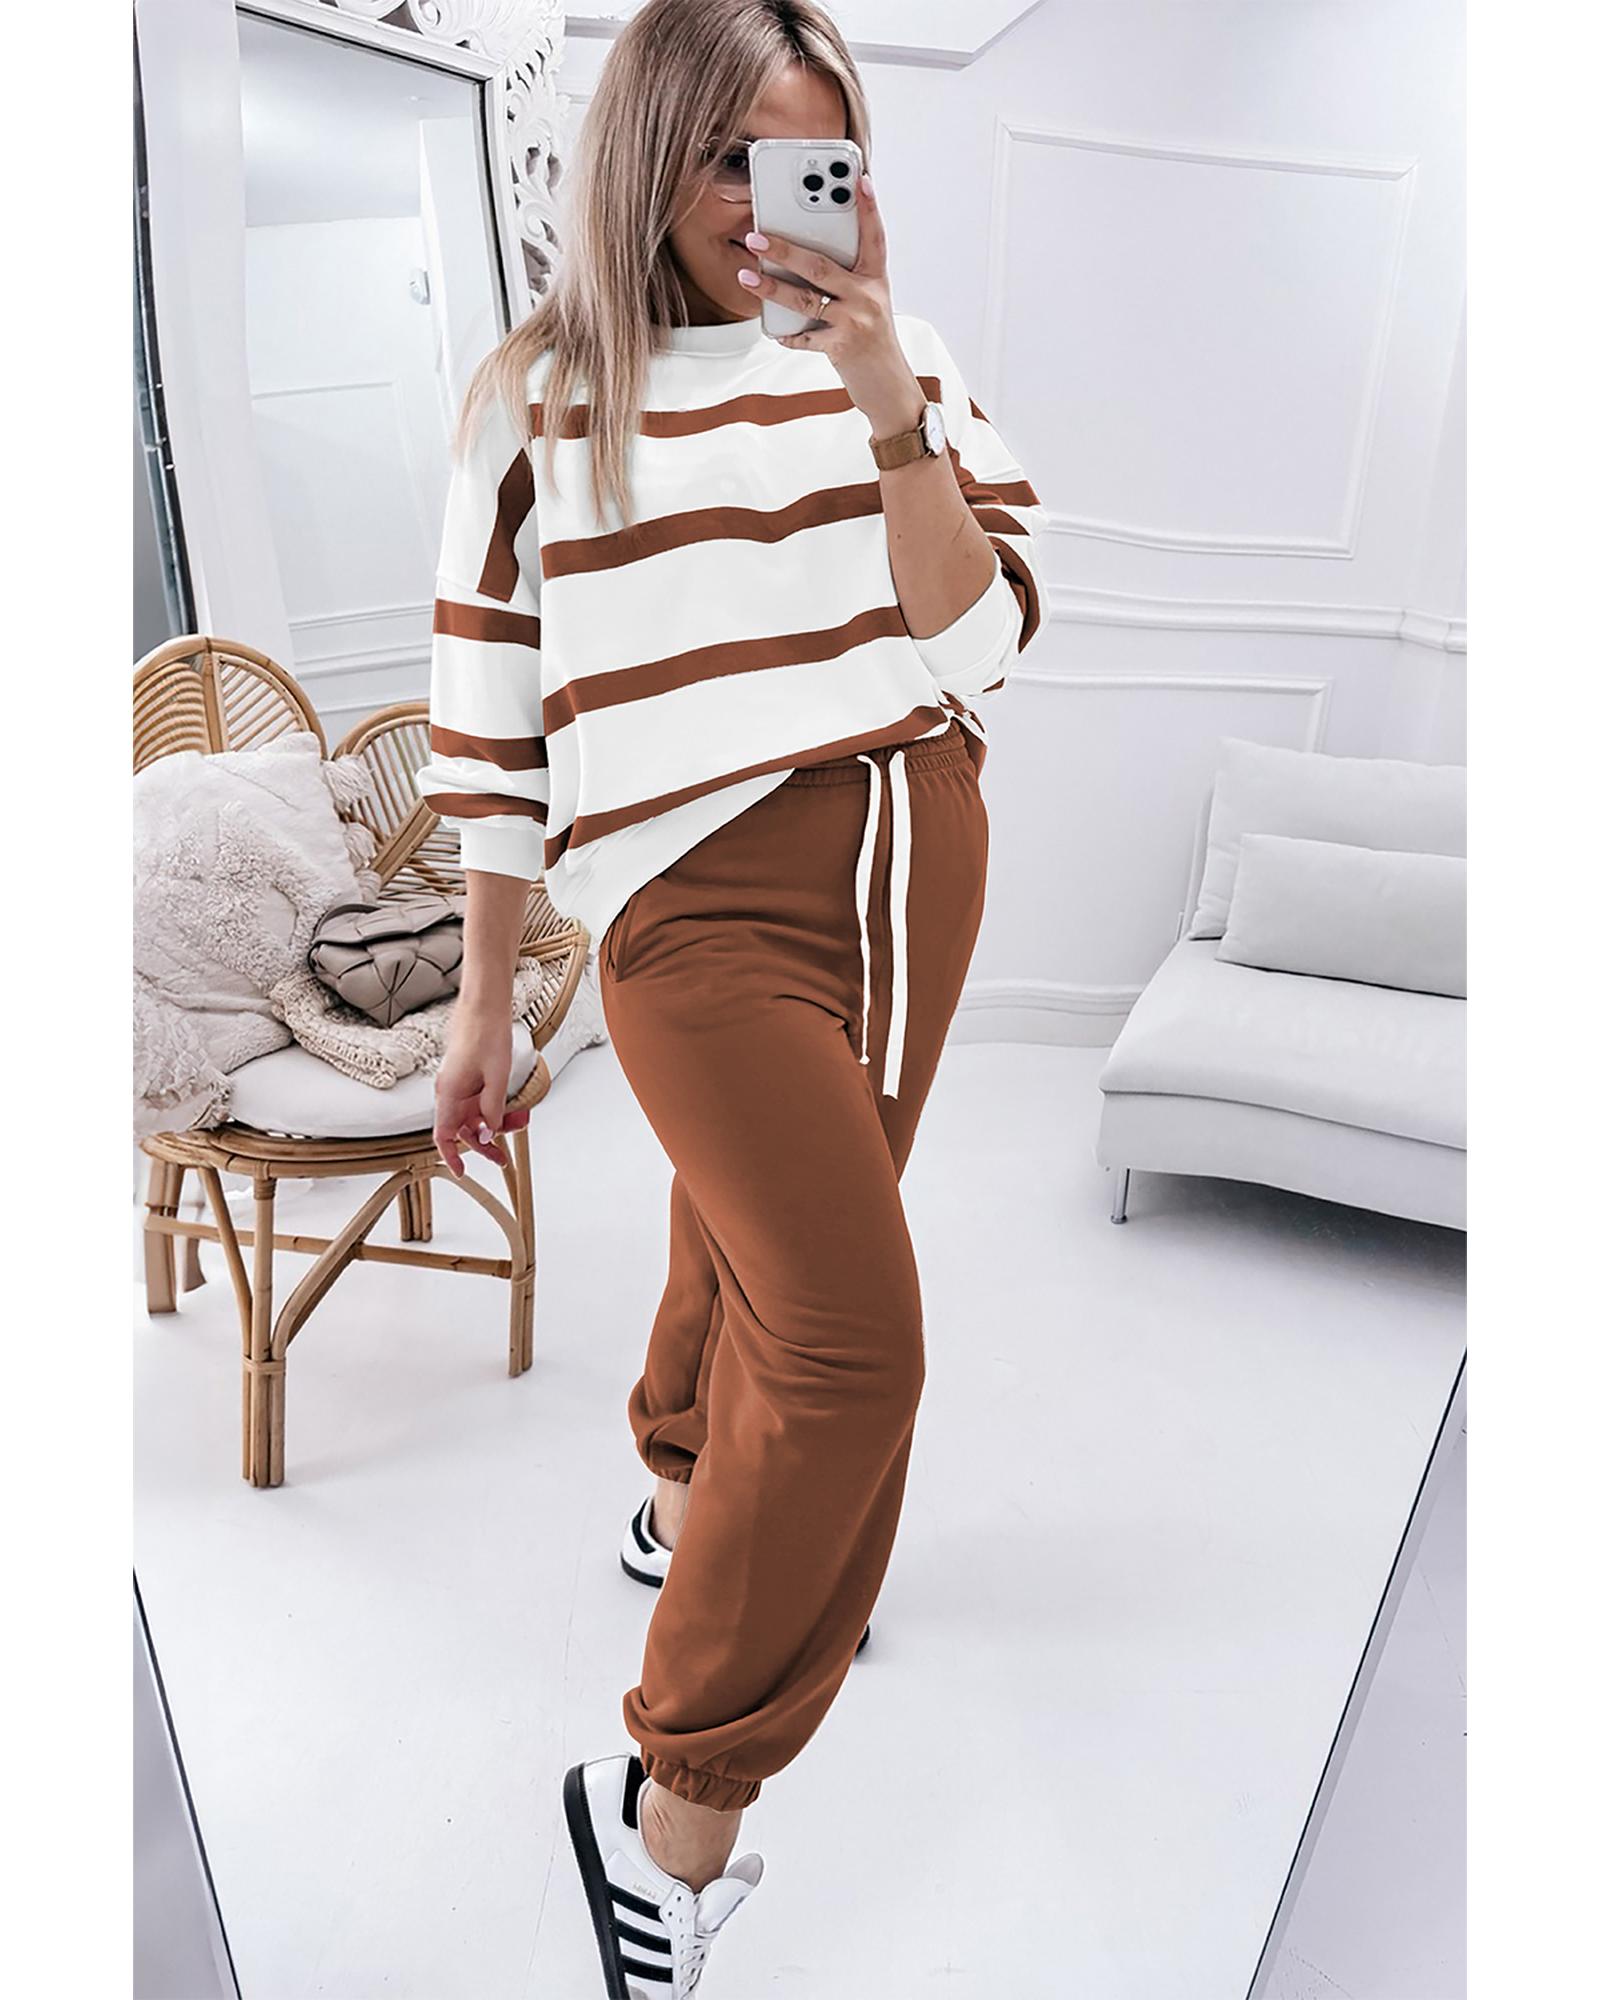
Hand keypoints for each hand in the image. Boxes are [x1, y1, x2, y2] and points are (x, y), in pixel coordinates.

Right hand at [432, 1009, 530, 1176]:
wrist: (486, 1005)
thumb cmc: (487, 1034)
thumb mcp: (497, 1077)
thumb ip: (493, 1109)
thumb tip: (489, 1135)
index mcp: (449, 1093)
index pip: (443, 1135)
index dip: (451, 1156)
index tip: (462, 1172)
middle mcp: (450, 1091)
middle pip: (463, 1129)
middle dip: (485, 1143)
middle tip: (505, 1157)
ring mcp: (459, 1084)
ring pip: (475, 1115)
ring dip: (497, 1122)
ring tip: (522, 1119)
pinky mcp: (469, 1078)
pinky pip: (480, 1101)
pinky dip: (496, 1107)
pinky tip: (515, 1106)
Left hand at [737, 172, 923, 435]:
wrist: (890, 387)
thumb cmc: (872, 339)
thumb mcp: (869, 303)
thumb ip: (846, 280)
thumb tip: (800, 259)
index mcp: (875, 279)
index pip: (874, 236)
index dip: (869, 207)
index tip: (860, 178)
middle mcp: (868, 296)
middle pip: (821, 265)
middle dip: (785, 250)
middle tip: (756, 237)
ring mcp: (855, 322)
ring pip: (806, 299)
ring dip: (771, 288)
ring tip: (746, 275)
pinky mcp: (842, 348)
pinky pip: (805, 337)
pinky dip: (787, 334)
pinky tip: (773, 330)